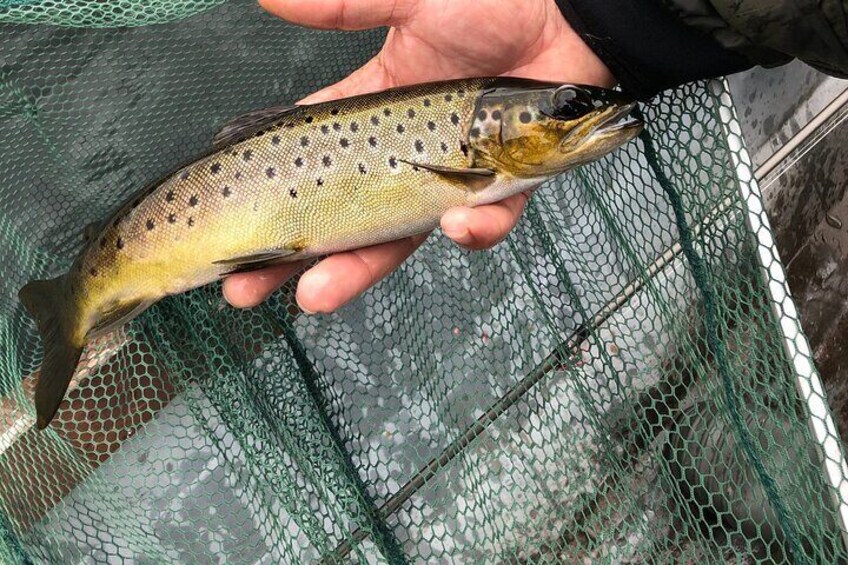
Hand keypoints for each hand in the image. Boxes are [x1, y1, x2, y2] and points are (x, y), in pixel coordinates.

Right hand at [223, 0, 613, 312]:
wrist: (576, 14)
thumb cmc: (494, 2)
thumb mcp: (409, 2)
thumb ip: (344, 6)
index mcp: (370, 117)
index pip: (305, 166)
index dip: (267, 202)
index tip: (229, 236)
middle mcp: (402, 157)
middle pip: (339, 221)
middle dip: (294, 258)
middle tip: (244, 292)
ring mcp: (450, 179)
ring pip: (398, 240)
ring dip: (357, 269)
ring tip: (315, 296)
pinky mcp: (502, 189)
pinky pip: (486, 222)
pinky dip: (472, 230)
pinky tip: (456, 226)